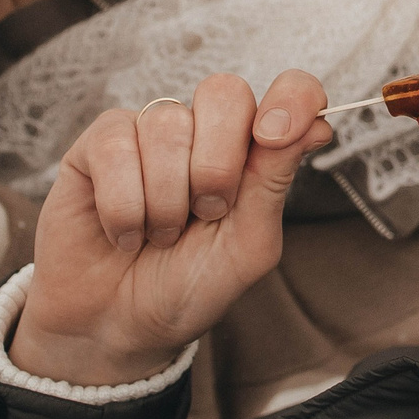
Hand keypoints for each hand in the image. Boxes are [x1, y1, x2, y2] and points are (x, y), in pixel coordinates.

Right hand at [11, 74, 331, 386]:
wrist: (119, 327)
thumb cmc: (188, 286)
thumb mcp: (246, 246)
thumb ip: (274, 182)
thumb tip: (319, 125)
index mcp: (254, 150)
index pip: (291, 92)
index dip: (292, 99)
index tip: (275, 136)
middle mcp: (204, 131)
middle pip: (224, 92)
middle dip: (217, 166)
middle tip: (206, 214)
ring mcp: (150, 132)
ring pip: (167, 125)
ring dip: (165, 201)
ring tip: (160, 234)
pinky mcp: (98, 144)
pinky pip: (115, 147)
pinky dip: (124, 206)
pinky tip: (124, 232)